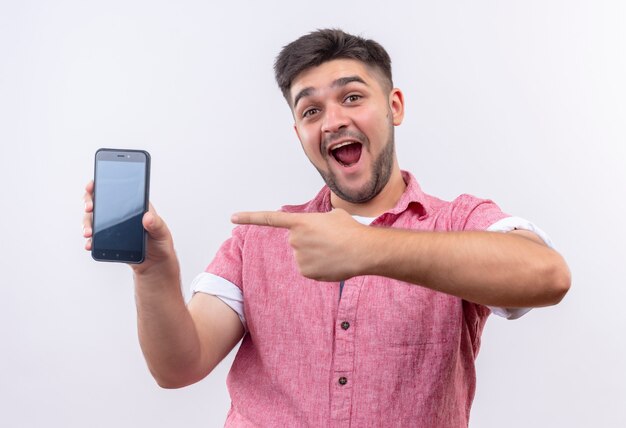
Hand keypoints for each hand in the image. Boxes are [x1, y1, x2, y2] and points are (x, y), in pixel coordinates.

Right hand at [82, 181, 178, 277]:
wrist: (155, 263)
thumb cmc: (160, 244)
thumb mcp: (162, 232)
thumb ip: (156, 224)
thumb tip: (147, 217)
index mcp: (134, 205)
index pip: (115, 189)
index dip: (100, 185)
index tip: (92, 187)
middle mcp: (120, 213)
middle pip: (98, 202)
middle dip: (89, 202)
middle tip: (89, 208)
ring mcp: (112, 226)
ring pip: (93, 219)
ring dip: (87, 224)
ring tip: (88, 233)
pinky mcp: (108, 240)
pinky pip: (95, 237)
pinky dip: (90, 240)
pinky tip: (90, 245)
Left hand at [231, 209, 371, 280]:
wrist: (363, 250)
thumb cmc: (350, 230)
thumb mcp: (332, 215)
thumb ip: (316, 221)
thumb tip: (315, 232)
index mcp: (300, 222)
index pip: (270, 219)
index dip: (250, 217)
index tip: (232, 217)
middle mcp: (295, 240)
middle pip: (295, 240)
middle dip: (309, 240)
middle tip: (329, 240)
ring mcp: (299, 257)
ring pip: (302, 255)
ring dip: (315, 253)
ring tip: (333, 250)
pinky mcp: (305, 272)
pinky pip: (308, 268)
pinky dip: (318, 266)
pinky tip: (332, 262)